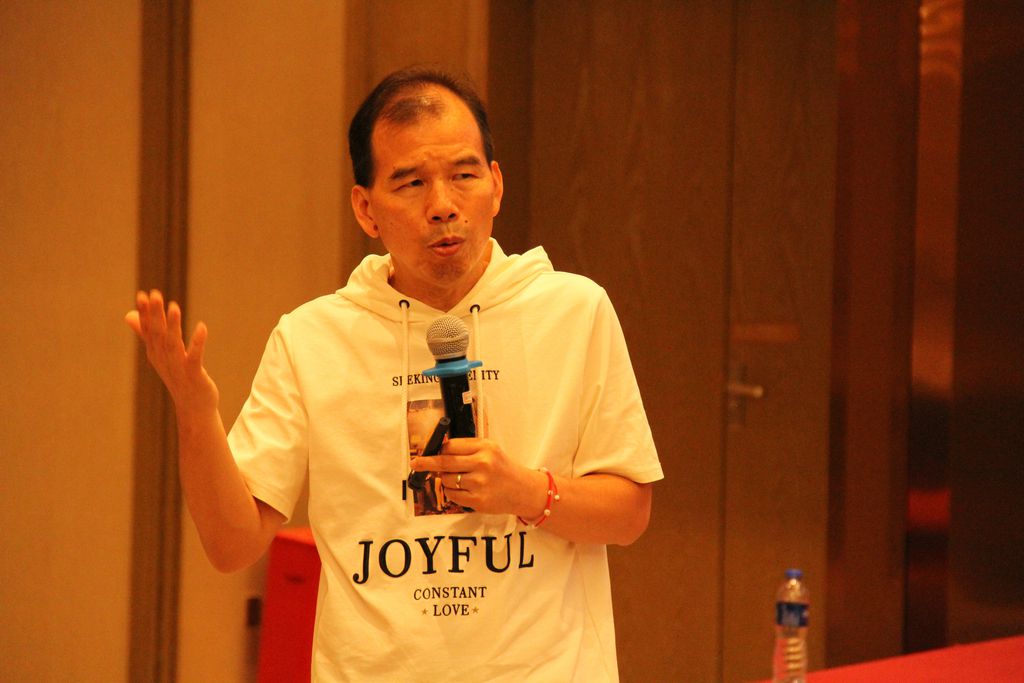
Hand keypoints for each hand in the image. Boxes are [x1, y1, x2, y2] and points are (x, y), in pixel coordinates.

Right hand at [125, 289, 218, 417]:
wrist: (193, 408)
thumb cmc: (178, 377)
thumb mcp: (160, 354)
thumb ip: (145, 333)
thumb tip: (128, 315)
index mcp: (155, 353)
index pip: (148, 330)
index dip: (145, 313)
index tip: (142, 294)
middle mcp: (163, 359)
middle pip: (158, 334)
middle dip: (156, 314)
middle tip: (154, 294)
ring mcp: (177, 368)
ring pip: (173, 344)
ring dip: (173, 325)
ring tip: (174, 307)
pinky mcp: (193, 375)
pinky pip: (194, 357)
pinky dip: (197, 342)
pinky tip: (201, 327)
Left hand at [409, 438, 547, 518]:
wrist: (523, 490)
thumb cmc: (503, 468)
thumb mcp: (490, 450)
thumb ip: (467, 449)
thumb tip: (438, 451)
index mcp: (485, 447)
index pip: (451, 446)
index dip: (437, 449)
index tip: (426, 451)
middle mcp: (482, 464)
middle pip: (444, 462)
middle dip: (426, 463)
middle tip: (415, 463)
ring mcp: (480, 483)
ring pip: (446, 480)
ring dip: (445, 480)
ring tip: (459, 479)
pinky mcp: (478, 500)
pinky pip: (452, 495)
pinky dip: (452, 492)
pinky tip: (463, 489)